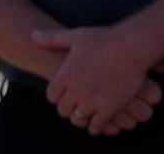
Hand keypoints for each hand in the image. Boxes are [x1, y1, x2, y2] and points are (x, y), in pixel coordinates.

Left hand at [33, 25, 163, 134]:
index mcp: (65, 75)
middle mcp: (76, 90)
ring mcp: (92, 100)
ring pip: (78, 119)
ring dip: (81, 119)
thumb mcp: (74, 36)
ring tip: (85, 116)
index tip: (62, 97)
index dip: (56, 97)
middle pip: (63, 110)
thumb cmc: (103, 39)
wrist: (131, 47)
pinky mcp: (110, 107)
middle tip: (73, 108)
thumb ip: (52, 39)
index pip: (51, 96)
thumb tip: (33, 36)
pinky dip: (96, 127)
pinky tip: (97, 125)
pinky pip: (97, 125)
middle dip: (67, 110)